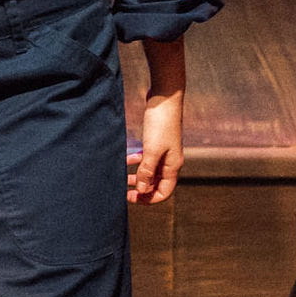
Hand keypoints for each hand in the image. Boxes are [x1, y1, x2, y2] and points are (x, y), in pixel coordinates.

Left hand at [128, 81, 186, 204]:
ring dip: (138, 176)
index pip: (164, 192)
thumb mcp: (151, 150)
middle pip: (156, 184)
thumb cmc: (161, 123)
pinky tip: (126, 159)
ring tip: (123, 177)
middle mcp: (170, 161)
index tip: (131, 197)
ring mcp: (164, 151)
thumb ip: (146, 171)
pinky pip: (147, 158)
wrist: (164, 97)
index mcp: (173, 166)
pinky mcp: (156, 142)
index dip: (148, 199)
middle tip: (124, 190)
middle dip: (141, 189)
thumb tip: (141, 190)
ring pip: (150, 171)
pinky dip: (137, 161)